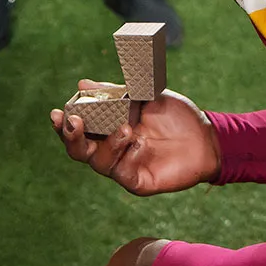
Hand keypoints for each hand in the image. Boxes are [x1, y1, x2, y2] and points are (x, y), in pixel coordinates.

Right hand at [51, 87, 219, 195]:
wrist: (207, 137)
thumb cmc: (175, 116)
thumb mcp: (143, 97)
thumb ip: (115, 93)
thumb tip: (82, 84)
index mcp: (107, 129)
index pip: (78, 129)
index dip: (64, 123)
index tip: (58, 112)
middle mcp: (111, 150)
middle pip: (79, 151)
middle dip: (71, 137)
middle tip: (74, 122)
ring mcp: (124, 167)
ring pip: (99, 163)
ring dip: (108, 145)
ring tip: (126, 130)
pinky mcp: (139, 182)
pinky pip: (124, 174)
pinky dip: (128, 158)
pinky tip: (141, 145)